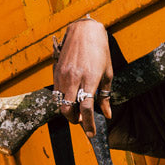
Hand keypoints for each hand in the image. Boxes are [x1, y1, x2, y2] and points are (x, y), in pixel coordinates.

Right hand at [52, 16, 112, 136]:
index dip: (88, 124)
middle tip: (82, 121)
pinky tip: (70, 98)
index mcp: (91, 78)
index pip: (86, 108)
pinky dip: (63, 100)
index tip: (91, 134)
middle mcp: (75, 78)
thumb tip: (107, 115)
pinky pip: (56, 92)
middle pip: (69, 109)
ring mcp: (63, 74)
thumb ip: (106, 96)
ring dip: (68, 111)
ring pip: (60, 102)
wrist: (84, 31)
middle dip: (74, 120)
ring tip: (77, 111)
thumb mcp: (107, 73)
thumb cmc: (100, 51)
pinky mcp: (56, 71)